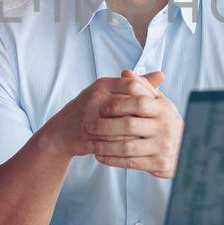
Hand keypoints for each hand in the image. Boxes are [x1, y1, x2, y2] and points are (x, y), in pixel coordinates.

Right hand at [37, 71, 161, 158]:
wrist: (61, 132)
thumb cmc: (90, 111)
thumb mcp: (110, 93)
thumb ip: (136, 84)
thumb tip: (161, 76)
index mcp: (103, 84)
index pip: (132, 84)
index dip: (147, 95)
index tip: (155, 108)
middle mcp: (96, 96)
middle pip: (129, 104)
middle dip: (144, 117)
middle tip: (153, 126)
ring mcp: (90, 115)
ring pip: (123, 124)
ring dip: (137, 134)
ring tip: (146, 138)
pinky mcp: (86, 133)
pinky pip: (112, 140)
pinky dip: (125, 145)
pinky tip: (134, 148)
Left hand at [87, 70, 182, 178]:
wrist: (187, 150)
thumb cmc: (165, 122)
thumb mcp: (159, 103)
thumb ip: (142, 87)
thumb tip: (125, 72)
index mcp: (164, 109)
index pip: (139, 102)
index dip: (118, 105)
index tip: (101, 108)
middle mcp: (165, 127)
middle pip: (129, 125)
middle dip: (105, 127)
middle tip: (89, 127)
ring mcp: (163, 147)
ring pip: (127, 147)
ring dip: (105, 146)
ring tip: (91, 143)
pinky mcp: (159, 164)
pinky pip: (130, 163)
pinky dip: (112, 160)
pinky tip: (100, 156)